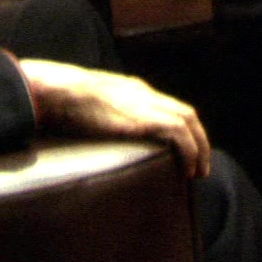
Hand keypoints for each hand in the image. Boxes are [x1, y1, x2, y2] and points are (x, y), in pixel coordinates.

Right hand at [17, 58, 212, 178]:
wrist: (61, 91)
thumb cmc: (63, 100)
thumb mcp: (85, 104)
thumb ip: (95, 114)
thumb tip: (86, 130)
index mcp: (131, 89)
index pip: (166, 106)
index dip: (180, 128)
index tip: (183, 149)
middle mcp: (144, 93)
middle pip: (185, 113)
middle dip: (198, 138)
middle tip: (200, 164)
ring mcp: (147, 103)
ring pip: (188, 121)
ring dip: (199, 147)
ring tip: (198, 171)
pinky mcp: (145, 118)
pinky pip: (179, 133)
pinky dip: (189, 150)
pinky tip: (188, 169)